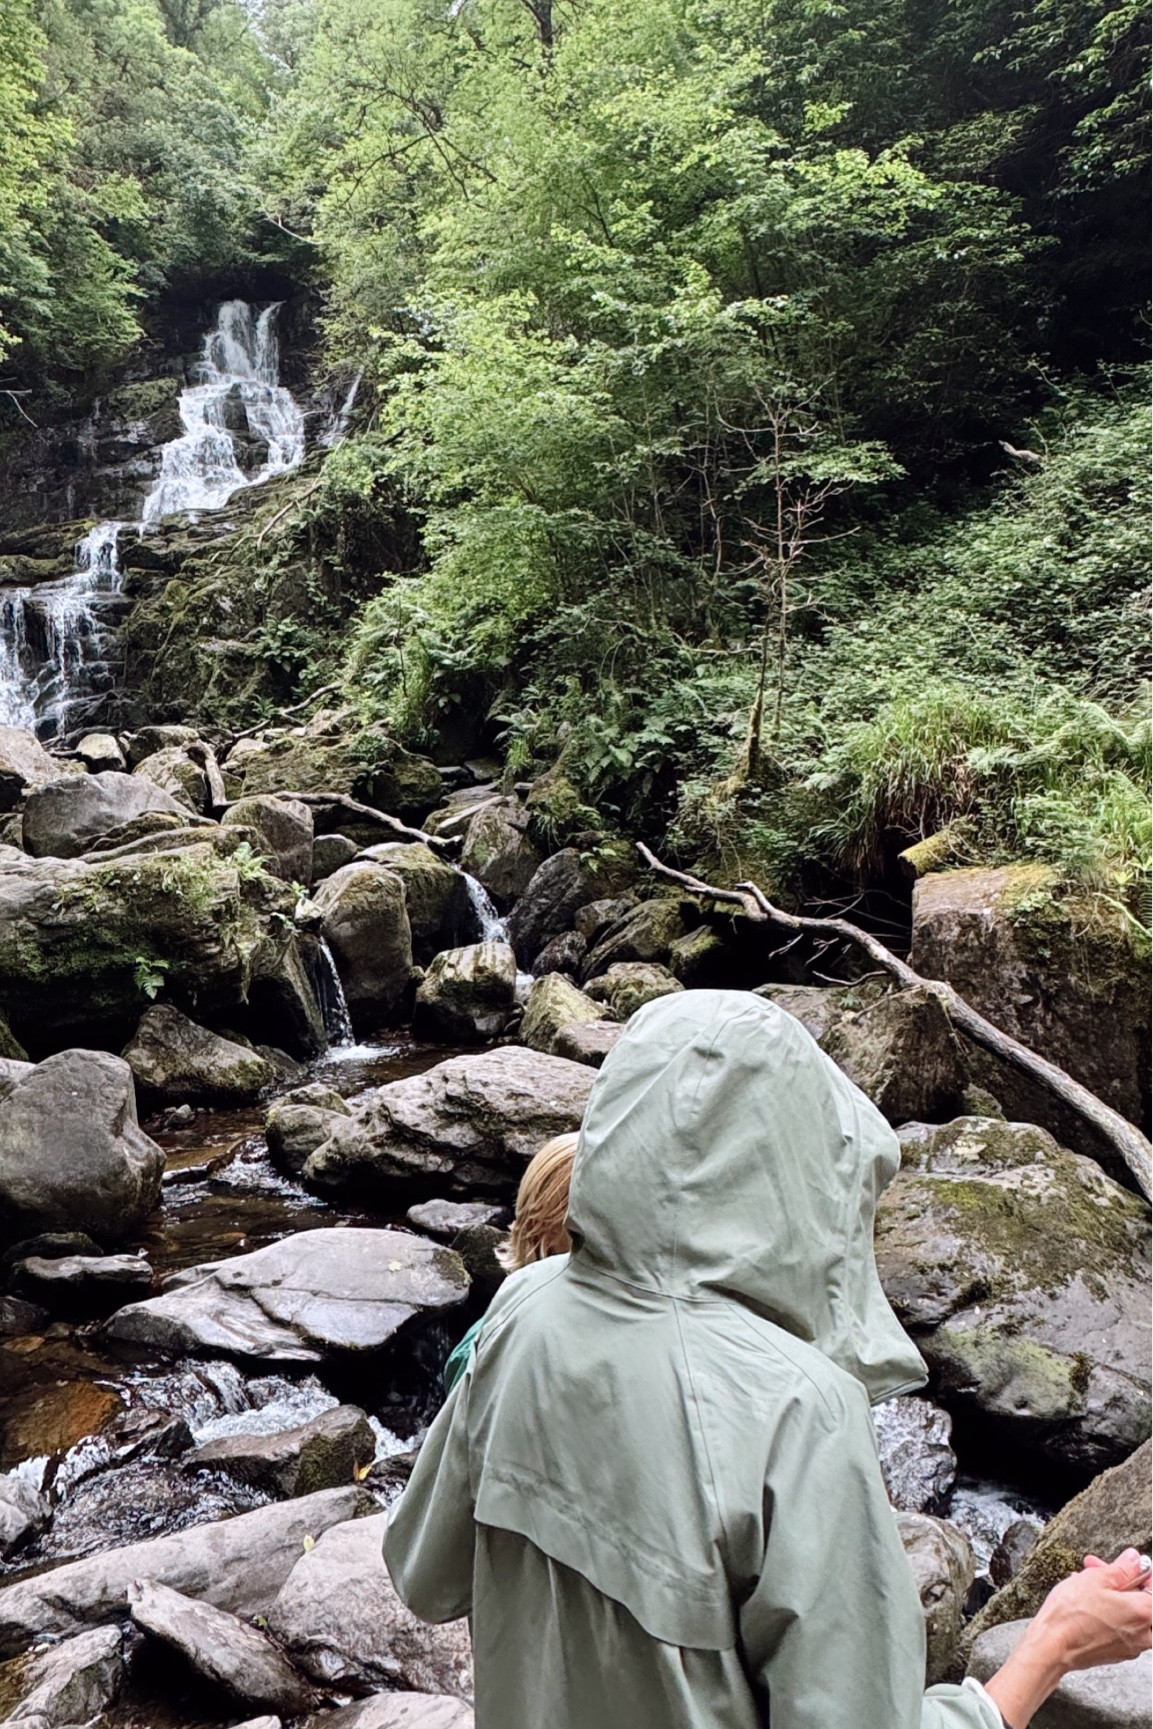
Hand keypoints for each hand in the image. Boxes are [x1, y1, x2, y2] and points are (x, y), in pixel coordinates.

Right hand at [1028, 1549, 1152, 1669]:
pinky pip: (1118, 1628)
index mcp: (1144, 1612)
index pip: (1152, 1587)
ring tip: (1084, 1586)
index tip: (1125, 1566)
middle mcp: (1143, 1634)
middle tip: (1098, 1571)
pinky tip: (1085, 1605)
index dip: (1137, 1572)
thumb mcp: (1096, 1578)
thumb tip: (1135, 1561)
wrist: (1052, 1646)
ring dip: (1109, 1597)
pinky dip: (1106, 1615)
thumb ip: (1122, 1568)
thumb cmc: (1072, 1615)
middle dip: (1118, 1582)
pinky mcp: (1116, 1654)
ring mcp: (1130, 1647)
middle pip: (1139, 1601)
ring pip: (1126, 1614)